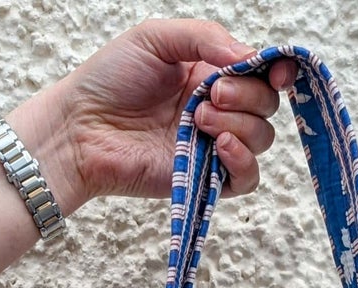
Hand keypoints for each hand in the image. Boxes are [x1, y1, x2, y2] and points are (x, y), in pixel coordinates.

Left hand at [17, 20, 298, 212]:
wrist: (81, 129)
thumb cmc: (109, 80)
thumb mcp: (156, 38)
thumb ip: (206, 37)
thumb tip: (248, 56)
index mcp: (210, 74)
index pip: (261, 74)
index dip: (276, 71)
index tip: (276, 71)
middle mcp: (217, 110)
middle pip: (266, 106)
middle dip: (248, 96)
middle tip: (209, 95)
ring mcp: (213, 146)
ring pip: (261, 139)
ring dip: (239, 125)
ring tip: (198, 120)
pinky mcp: (206, 180)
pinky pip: (247, 178)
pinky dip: (243, 160)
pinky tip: (220, 147)